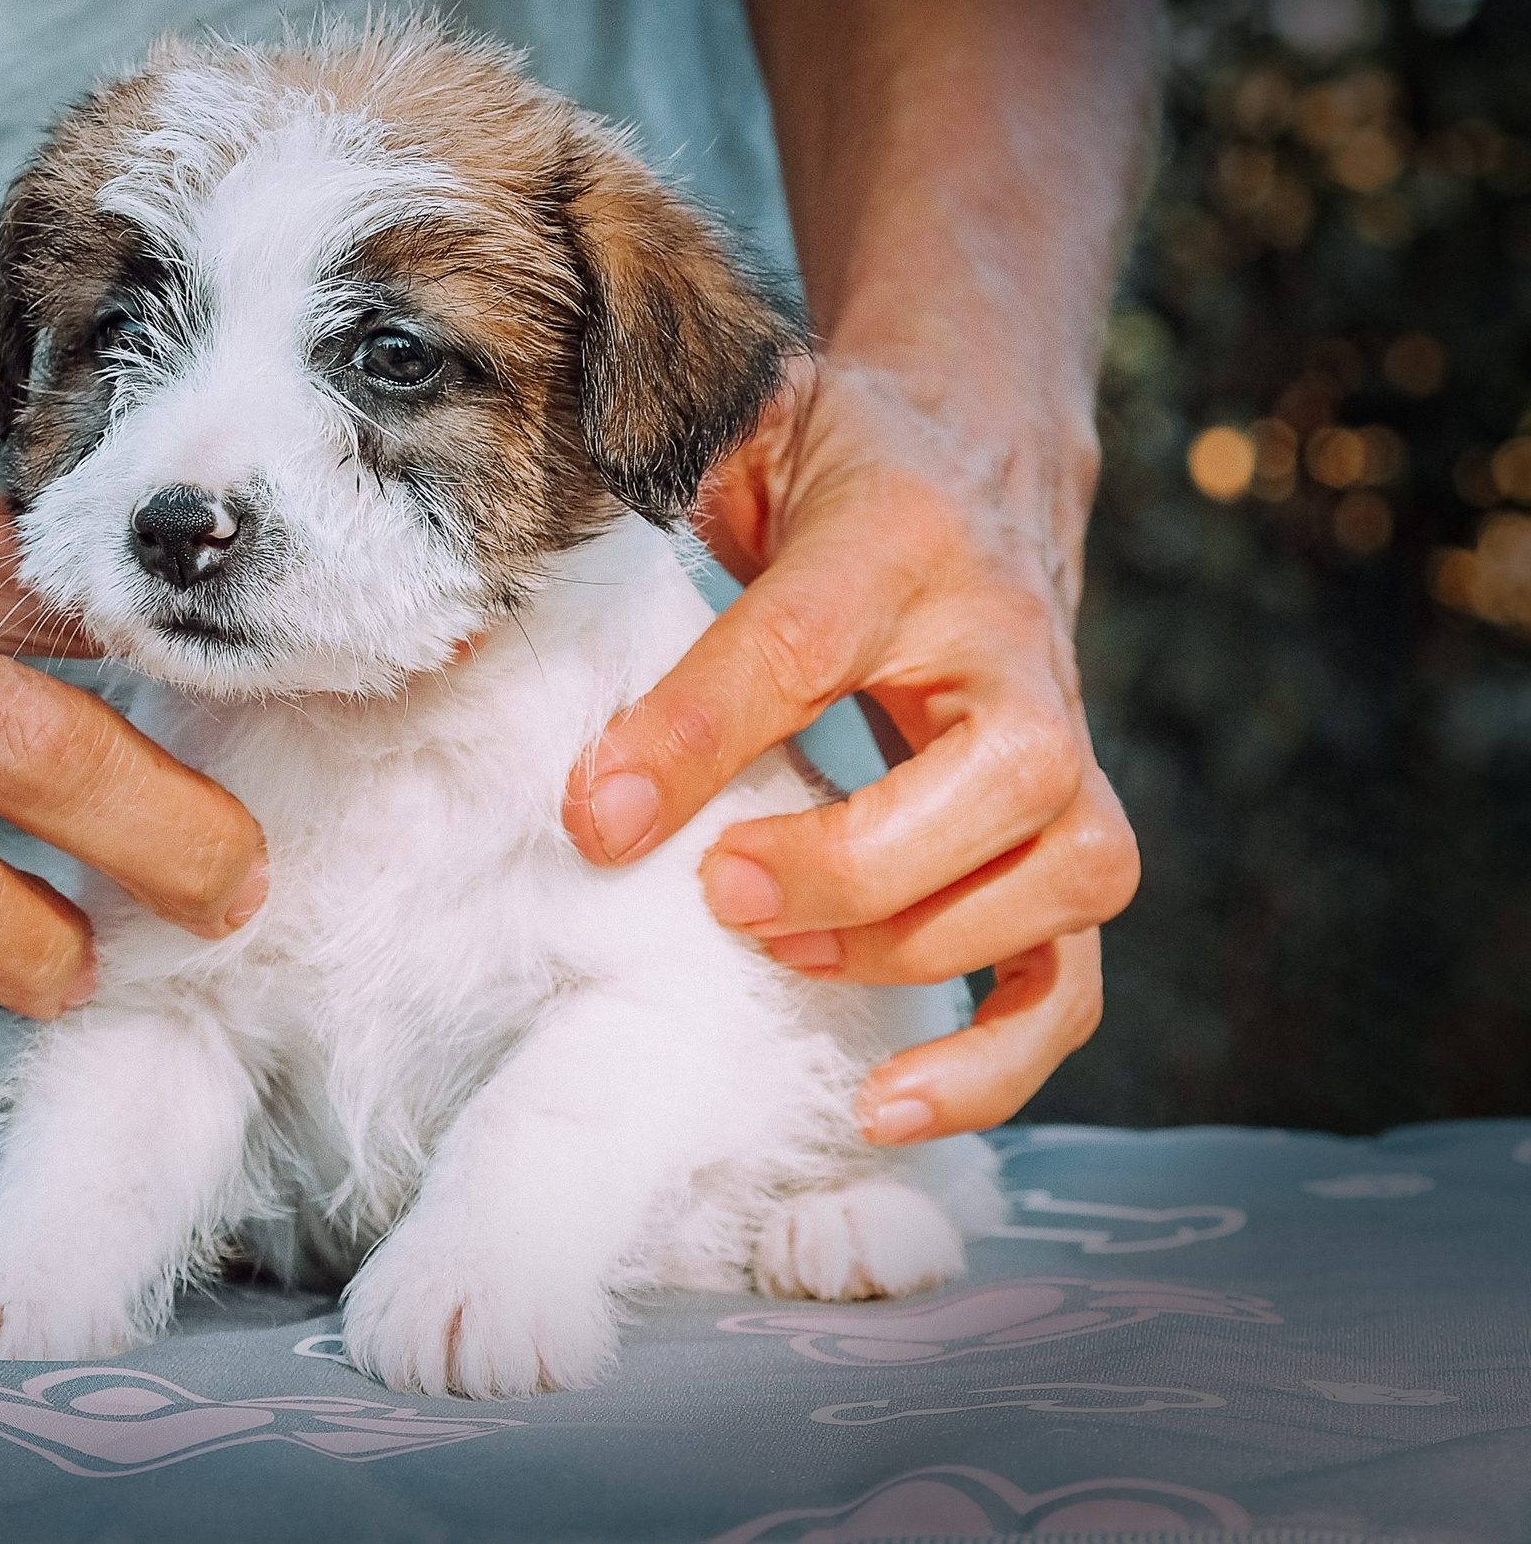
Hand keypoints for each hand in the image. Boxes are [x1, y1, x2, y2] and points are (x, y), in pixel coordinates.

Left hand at [563, 354, 1134, 1141]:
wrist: (977, 453)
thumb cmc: (826, 465)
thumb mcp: (730, 440)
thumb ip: (628, 506)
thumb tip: (470, 628)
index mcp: (899, 540)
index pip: (804, 642)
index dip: (694, 737)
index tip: (591, 818)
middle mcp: (1012, 652)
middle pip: (994, 777)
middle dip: (848, 861)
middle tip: (715, 888)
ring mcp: (1064, 754)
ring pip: (1060, 878)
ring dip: (916, 944)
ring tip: (775, 948)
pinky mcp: (1069, 837)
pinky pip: (1073, 971)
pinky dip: (999, 1056)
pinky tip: (883, 1103)